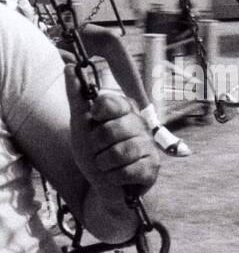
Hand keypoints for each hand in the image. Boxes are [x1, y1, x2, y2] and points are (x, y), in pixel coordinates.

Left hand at [63, 56, 159, 201]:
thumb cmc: (96, 153)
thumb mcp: (81, 126)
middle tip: (98, 150)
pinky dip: (114, 177)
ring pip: (121, 152)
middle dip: (96, 146)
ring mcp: (149, 147)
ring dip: (104, 163)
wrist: (105, 185)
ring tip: (106, 165)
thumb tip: (70, 67)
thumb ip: (77, 98)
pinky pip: (128, 171)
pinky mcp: (153, 168)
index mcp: (124, 110)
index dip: (97, 115)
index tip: (95, 121)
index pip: (109, 102)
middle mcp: (140, 125)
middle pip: (111, 130)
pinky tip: (117, 176)